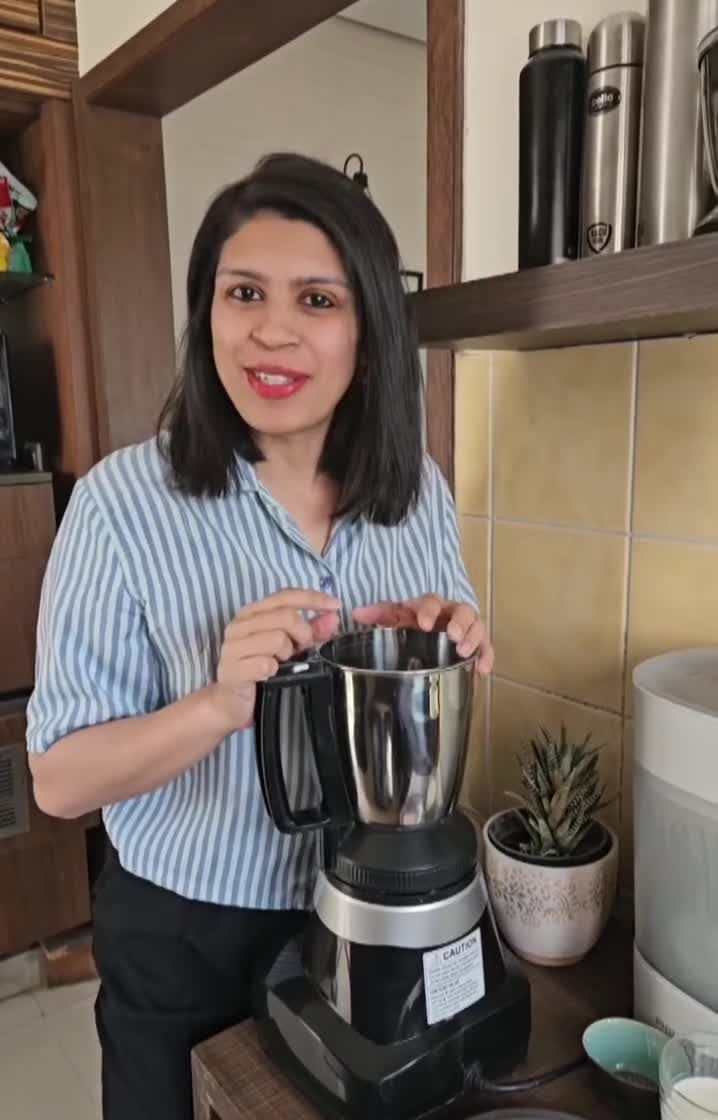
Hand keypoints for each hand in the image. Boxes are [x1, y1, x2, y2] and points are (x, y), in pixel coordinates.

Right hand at [208, 589, 340, 731]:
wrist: (232, 704)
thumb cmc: (262, 671)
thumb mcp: (290, 647)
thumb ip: (311, 630)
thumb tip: (333, 618)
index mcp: (253, 613)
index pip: (286, 596)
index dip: (313, 598)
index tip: (336, 606)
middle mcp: (240, 624)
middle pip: (286, 616)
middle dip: (303, 634)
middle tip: (301, 650)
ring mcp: (232, 646)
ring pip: (278, 638)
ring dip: (287, 655)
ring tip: (280, 664)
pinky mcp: (231, 669)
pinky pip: (265, 664)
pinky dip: (274, 671)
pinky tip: (268, 676)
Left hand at [352, 595, 493, 676]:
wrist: (424, 641)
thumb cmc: (410, 627)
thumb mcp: (394, 620)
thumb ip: (378, 616)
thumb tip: (357, 614)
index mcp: (430, 607)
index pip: (432, 602)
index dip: (429, 610)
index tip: (423, 624)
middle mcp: (451, 614)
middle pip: (462, 610)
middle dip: (459, 622)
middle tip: (452, 635)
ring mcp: (465, 629)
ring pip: (477, 626)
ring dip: (473, 637)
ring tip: (464, 652)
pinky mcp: (476, 645)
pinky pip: (486, 648)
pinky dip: (487, 656)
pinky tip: (483, 670)